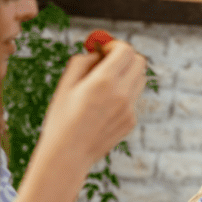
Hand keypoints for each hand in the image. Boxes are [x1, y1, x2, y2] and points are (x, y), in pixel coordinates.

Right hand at [40, 40, 147, 165]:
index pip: (125, 50)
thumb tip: (97, 52)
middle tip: (109, 62)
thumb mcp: (65, 84)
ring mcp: (130, 109)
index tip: (104, 50)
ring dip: (127, 75)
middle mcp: (122, 93)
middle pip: (139, 62)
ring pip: (140, 80)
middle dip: (125, 57)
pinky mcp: (131, 121)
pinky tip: (103, 108)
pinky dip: (123, 95)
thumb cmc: (62, 118)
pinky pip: (133, 99)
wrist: (68, 155)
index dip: (115, 45)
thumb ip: (82, 61)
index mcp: (104, 81)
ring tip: (105, 85)